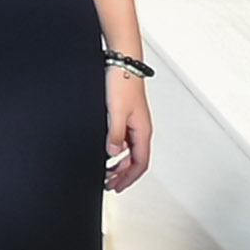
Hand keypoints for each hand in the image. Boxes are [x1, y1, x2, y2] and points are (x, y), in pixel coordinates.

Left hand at [103, 66, 154, 191]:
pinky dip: (118, 150)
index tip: (117, 187)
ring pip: (130, 151)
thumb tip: (113, 154)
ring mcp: (134, 123)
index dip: (129, 178)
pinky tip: (108, 152)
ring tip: (107, 172)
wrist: (122, 62)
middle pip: (136, 160)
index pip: (140, 163)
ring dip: (120, 164)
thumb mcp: (115, 111)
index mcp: (142, 131)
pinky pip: (125, 140)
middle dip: (123, 175)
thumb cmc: (122, 82)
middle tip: (109, 184)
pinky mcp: (127, 115)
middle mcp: (141, 129)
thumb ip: (115, 133)